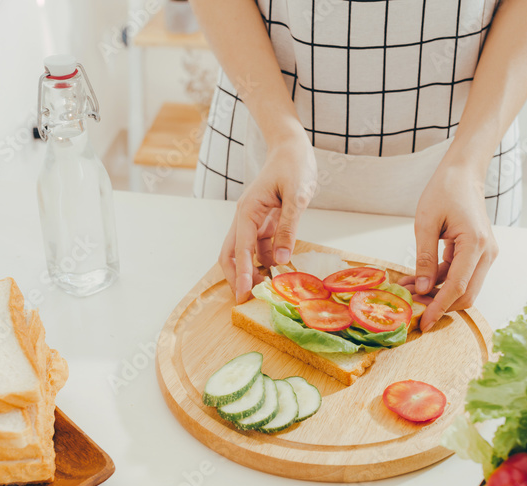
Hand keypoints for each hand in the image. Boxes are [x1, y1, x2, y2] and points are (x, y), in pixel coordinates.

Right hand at [220, 129, 317, 302]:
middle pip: (230, 254)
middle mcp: (245, 217)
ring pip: (244, 253)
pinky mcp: (263, 222)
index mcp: (248, 210)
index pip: (240, 248)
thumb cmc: (294, 164)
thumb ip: (288, 227)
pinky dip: (265, 261)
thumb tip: (280, 259)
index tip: (242, 293)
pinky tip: (277, 270)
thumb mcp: (296, 196)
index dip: (241, 273)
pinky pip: (259, 247)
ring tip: (267, 289)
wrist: (291, 146)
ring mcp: (253, 221)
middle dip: (235, 276)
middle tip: (246, 299)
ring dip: (251, 271)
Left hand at [401, 163, 498, 331]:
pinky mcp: (478, 254)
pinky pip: (460, 276)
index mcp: (476, 243)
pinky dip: (440, 282)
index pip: (458, 286)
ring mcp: (485, 254)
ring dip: (437, 294)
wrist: (463, 174)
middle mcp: (487, 252)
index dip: (439, 307)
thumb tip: (423, 288)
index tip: (423, 322)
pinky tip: (418, 280)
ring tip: (408, 290)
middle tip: (412, 306)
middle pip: (466, 294)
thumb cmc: (445, 190)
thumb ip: (424, 257)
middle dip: (439, 304)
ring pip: (464, 288)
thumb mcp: (426, 222)